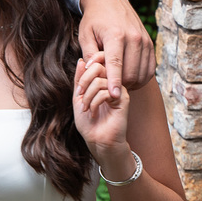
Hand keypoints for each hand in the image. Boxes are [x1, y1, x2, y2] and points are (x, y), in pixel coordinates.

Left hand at [73, 55, 132, 172]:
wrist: (97, 140)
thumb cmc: (88, 121)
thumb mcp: (78, 97)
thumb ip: (79, 79)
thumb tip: (81, 60)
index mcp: (103, 80)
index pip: (95, 62)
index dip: (83, 72)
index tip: (78, 90)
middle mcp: (113, 83)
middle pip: (98, 66)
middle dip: (84, 81)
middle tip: (80, 96)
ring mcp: (119, 90)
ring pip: (99, 80)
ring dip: (87, 95)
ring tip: (86, 107)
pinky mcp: (123, 99)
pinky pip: (106, 92)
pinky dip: (94, 102)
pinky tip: (93, 111)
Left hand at [77, 0, 153, 96]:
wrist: (110, 1)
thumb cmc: (94, 20)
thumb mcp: (85, 35)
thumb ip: (88, 54)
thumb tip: (91, 72)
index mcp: (115, 35)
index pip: (116, 63)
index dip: (115, 81)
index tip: (114, 95)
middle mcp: (134, 38)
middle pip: (130, 72)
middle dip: (119, 84)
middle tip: (106, 86)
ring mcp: (145, 41)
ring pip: (141, 73)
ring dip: (130, 82)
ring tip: (116, 81)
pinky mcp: (150, 44)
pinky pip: (149, 69)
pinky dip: (140, 77)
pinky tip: (129, 78)